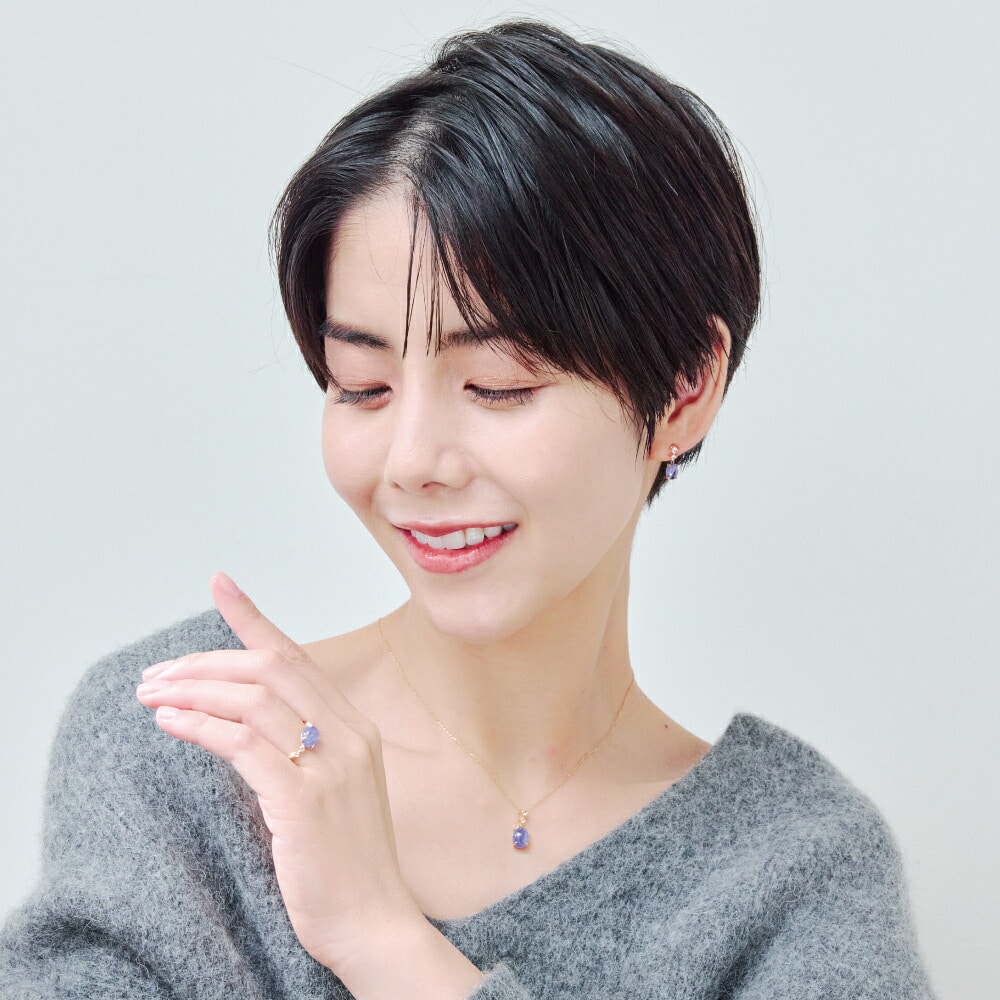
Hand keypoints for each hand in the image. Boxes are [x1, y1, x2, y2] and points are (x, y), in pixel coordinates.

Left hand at [134, 572, 424, 973]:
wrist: (375, 922)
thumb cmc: (347, 862)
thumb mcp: (331, 790)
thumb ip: (298, 749)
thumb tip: (236, 720)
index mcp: (357, 728)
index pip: (298, 657)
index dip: (254, 618)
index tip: (221, 585)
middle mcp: (349, 735)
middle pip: (269, 669)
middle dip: (205, 661)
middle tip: (157, 673)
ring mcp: (331, 764)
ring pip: (252, 699)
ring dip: (193, 690)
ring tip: (152, 695)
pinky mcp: (304, 798)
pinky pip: (242, 743)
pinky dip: (200, 726)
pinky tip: (171, 724)